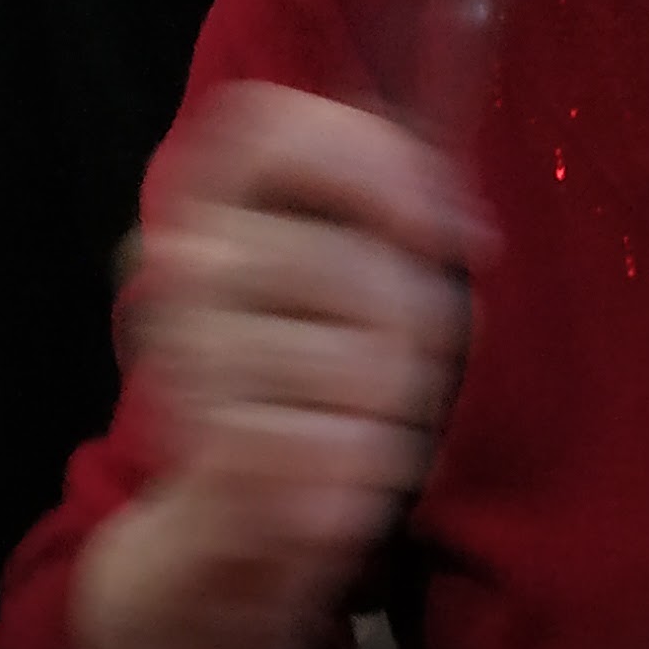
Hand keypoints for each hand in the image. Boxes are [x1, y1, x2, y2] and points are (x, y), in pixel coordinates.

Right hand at [126, 80, 481, 571]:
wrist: (232, 516)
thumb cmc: (308, 384)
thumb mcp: (347, 282)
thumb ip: (394, 226)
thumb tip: (461, 225)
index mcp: (212, 199)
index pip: (276, 132)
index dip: (370, 160)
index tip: (438, 226)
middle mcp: (188, 261)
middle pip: (351, 266)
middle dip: (415, 326)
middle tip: (410, 367)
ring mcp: (193, 351)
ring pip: (357, 365)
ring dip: (393, 408)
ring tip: (365, 426)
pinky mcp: (216, 443)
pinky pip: (340, 445)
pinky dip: (365, 468)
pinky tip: (343, 475)